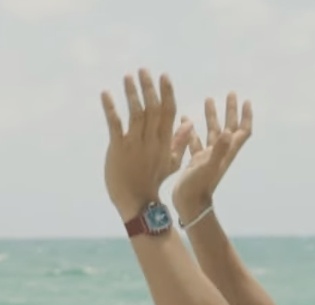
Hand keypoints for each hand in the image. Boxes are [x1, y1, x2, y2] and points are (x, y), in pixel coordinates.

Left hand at [101, 70, 192, 219]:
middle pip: (153, 109)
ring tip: (128, 76)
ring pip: (136, 114)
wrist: (138, 204)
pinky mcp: (119, 149)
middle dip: (149, 88)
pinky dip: (110, 108)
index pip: (168, 113)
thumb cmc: (152, 182)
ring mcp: (135, 145)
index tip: (164, 77)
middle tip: (143, 70)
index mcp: (164, 143)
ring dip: (132, 94)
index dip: (167, 93)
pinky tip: (106, 94)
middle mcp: (151, 141)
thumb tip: (189, 123)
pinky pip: (115, 125)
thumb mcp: (171, 162)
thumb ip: (179, 141)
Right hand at [172, 92, 252, 225]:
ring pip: (212, 132)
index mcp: (226, 152)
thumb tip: (227, 131)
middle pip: (229, 128)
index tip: (246, 101)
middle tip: (231, 93)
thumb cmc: (198, 187)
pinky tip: (186, 120)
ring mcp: (208, 157)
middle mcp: (219, 153)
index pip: (241, 132)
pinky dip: (192, 130)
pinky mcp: (196, 162)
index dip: (246, 117)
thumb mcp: (208, 166)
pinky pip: (195, 141)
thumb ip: (218, 149)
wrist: (189, 206)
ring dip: (213, 116)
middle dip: (231, 111)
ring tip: (208, 99)